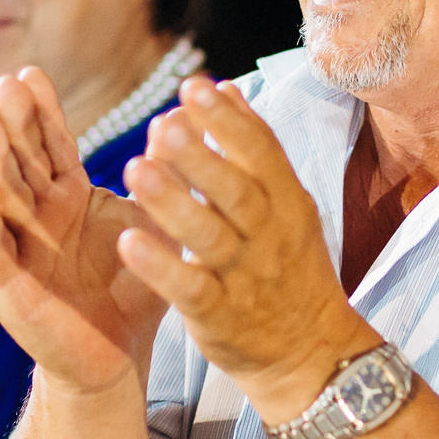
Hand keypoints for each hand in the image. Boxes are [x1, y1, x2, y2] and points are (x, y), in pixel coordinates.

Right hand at [0, 68, 169, 395]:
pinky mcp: (9, 287)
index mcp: (66, 195)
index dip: (40, 110)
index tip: (29, 73)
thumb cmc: (134, 288)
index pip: (50, 143)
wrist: (119, 356)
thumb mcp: (154, 226)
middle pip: (18, 160)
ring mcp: (17, 248)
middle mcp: (35, 215)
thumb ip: (162, 180)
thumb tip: (177, 123)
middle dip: (9, 122)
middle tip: (2, 85)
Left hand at [116, 76, 374, 421]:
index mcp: (287, 203)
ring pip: (210, 237)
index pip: (262, 153)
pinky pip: (189, 290)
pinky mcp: (220, 317)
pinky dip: (160, 267)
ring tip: (135, 168)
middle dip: (201, 155)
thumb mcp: (288, 206)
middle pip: (237, 191)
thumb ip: (256, 150)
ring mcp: (245, 278)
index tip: (194, 85)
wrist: (310, 352)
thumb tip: (226, 89)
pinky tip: (129, 242)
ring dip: (173, 202)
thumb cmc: (289, 268)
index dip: (228, 119)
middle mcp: (270, 237)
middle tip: (164, 122)